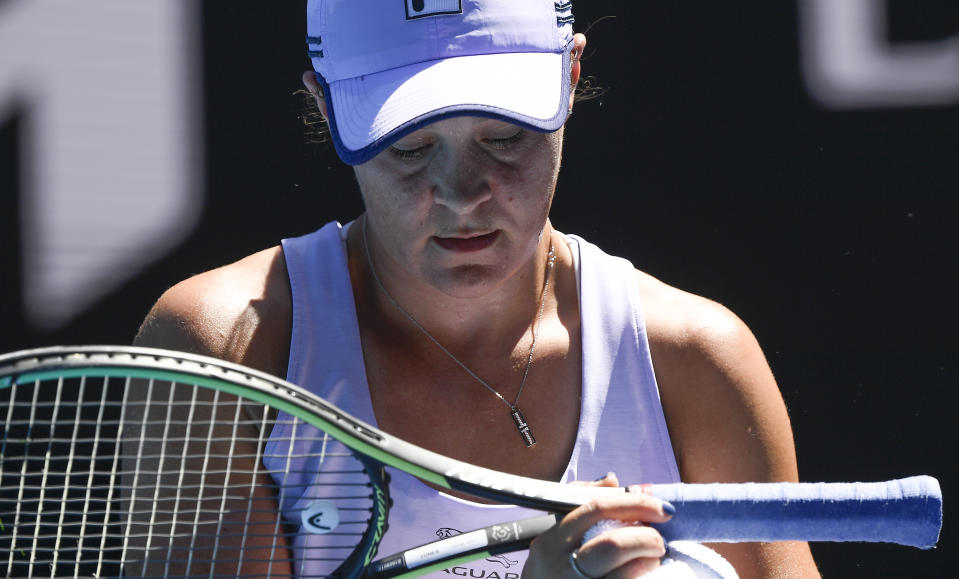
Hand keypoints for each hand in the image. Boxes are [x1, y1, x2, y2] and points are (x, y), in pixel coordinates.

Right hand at [522, 474, 674, 577]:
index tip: (659, 506)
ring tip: (654, 555)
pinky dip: (642, 574)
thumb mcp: (554, 535)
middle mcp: (562, 565)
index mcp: (553, 540)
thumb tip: (612, 480)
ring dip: (648, 559)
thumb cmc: (551, 567)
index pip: (596, 510)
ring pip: (624, 572)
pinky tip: (647, 570)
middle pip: (612, 544)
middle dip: (645, 536)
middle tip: (659, 538)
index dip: (633, 503)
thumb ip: (581, 501)